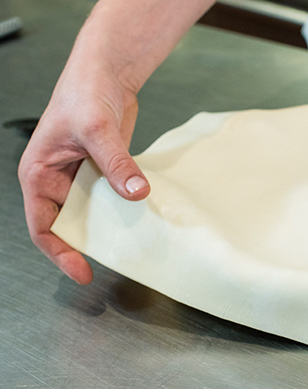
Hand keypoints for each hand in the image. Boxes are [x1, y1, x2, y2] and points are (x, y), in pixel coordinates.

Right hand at [18, 64, 149, 284]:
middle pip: (71, 224)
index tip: (83, 272)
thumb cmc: (83, 93)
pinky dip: (125, 207)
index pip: (43, 226)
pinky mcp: (105, 171)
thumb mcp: (97, 131)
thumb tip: (135, 192)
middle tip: (116, 260)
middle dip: (89, 244)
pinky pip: (113, 197)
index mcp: (39, 175)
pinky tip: (142, 216)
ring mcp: (83, 177)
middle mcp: (58, 180)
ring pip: (94, 213)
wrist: (107, 72)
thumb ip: (116, 163)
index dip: (61, 253)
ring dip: (111, 226)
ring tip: (132, 242)